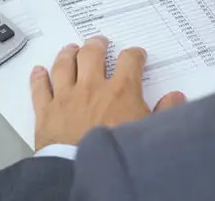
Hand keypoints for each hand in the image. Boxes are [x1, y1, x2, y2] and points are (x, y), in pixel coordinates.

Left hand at [30, 37, 185, 150]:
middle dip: (96, 45)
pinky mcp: (46, 111)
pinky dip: (39, 77)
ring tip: (70, 48)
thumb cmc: (118, 154)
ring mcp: (66, 97)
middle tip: (99, 43)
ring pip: (64, 65)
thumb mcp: (149, 133)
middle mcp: (92, 87)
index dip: (134, 54)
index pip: (129, 60)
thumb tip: (176, 97)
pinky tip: (39, 70)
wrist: (84, 171)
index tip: (136, 55)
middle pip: (91, 54)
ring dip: (67, 54)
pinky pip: (40, 88)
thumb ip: (165, 112)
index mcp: (120, 91)